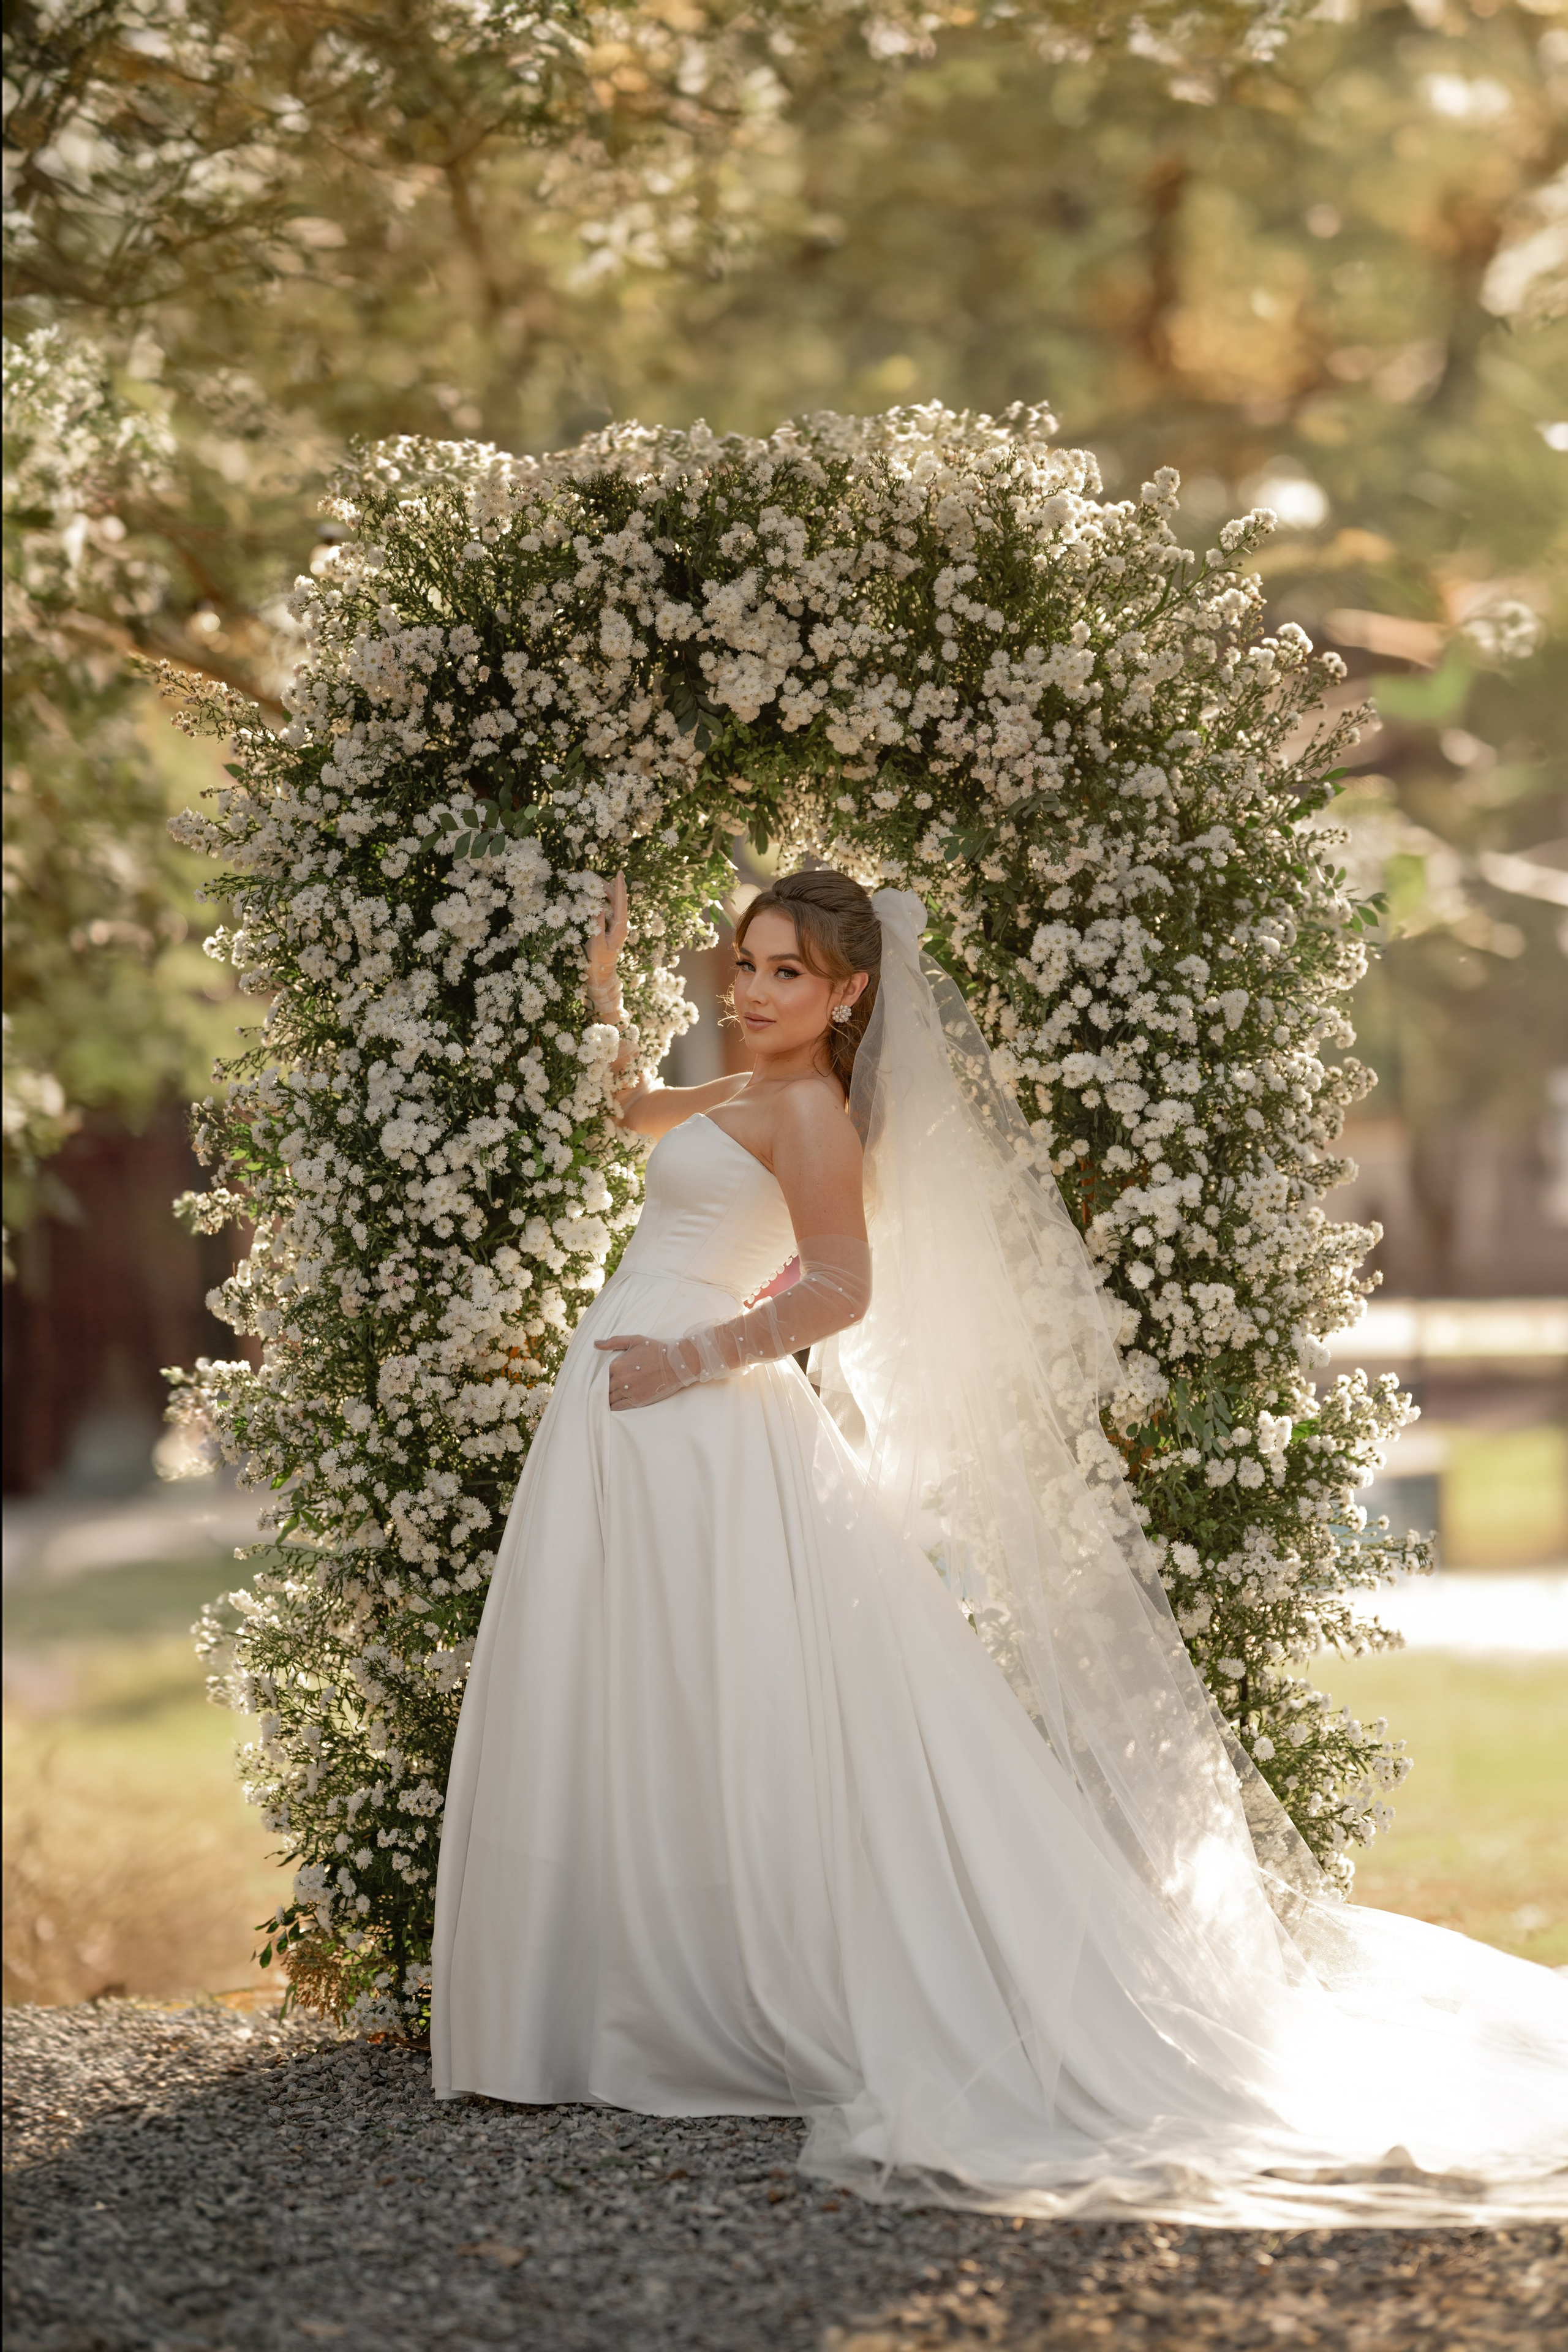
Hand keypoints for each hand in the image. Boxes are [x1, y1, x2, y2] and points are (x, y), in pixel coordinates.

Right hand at [586, 872, 627, 1012]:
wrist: (601, 975)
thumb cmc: (598, 962)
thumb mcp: (596, 943)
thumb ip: (598, 925)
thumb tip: (600, 906)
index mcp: (620, 928)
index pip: (621, 903)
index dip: (620, 887)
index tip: (620, 872)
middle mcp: (621, 924)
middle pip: (618, 900)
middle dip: (609, 886)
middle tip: (595, 876)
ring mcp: (616, 926)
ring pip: (613, 904)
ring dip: (605, 892)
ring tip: (593, 882)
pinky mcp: (610, 928)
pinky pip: (608, 910)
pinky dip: (602, 901)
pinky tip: (594, 896)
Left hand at [594, 1331, 698, 1409]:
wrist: (677, 1364)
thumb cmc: (657, 1350)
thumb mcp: (635, 1340)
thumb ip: (614, 1342)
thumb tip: (595, 1344)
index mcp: (617, 1364)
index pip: (603, 1374)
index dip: (606, 1375)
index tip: (610, 1376)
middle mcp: (620, 1379)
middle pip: (605, 1387)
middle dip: (607, 1387)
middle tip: (611, 1387)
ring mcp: (628, 1391)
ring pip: (610, 1398)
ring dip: (609, 1398)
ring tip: (611, 1397)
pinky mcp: (637, 1401)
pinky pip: (618, 1407)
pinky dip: (614, 1407)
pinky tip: (614, 1405)